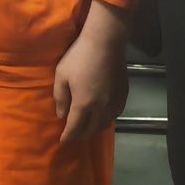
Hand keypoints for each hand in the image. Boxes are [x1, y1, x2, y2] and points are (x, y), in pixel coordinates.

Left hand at [54, 1, 128, 144]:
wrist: (106, 42)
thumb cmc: (79, 56)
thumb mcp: (61, 75)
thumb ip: (60, 97)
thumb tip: (62, 116)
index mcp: (83, 104)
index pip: (75, 128)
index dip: (68, 137)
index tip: (62, 142)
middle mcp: (101, 108)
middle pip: (92, 130)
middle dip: (81, 135)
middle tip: (74, 135)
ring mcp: (114, 103)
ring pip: (105, 124)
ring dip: (95, 129)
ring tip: (87, 127)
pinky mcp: (123, 96)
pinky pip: (114, 115)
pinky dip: (106, 119)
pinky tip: (101, 115)